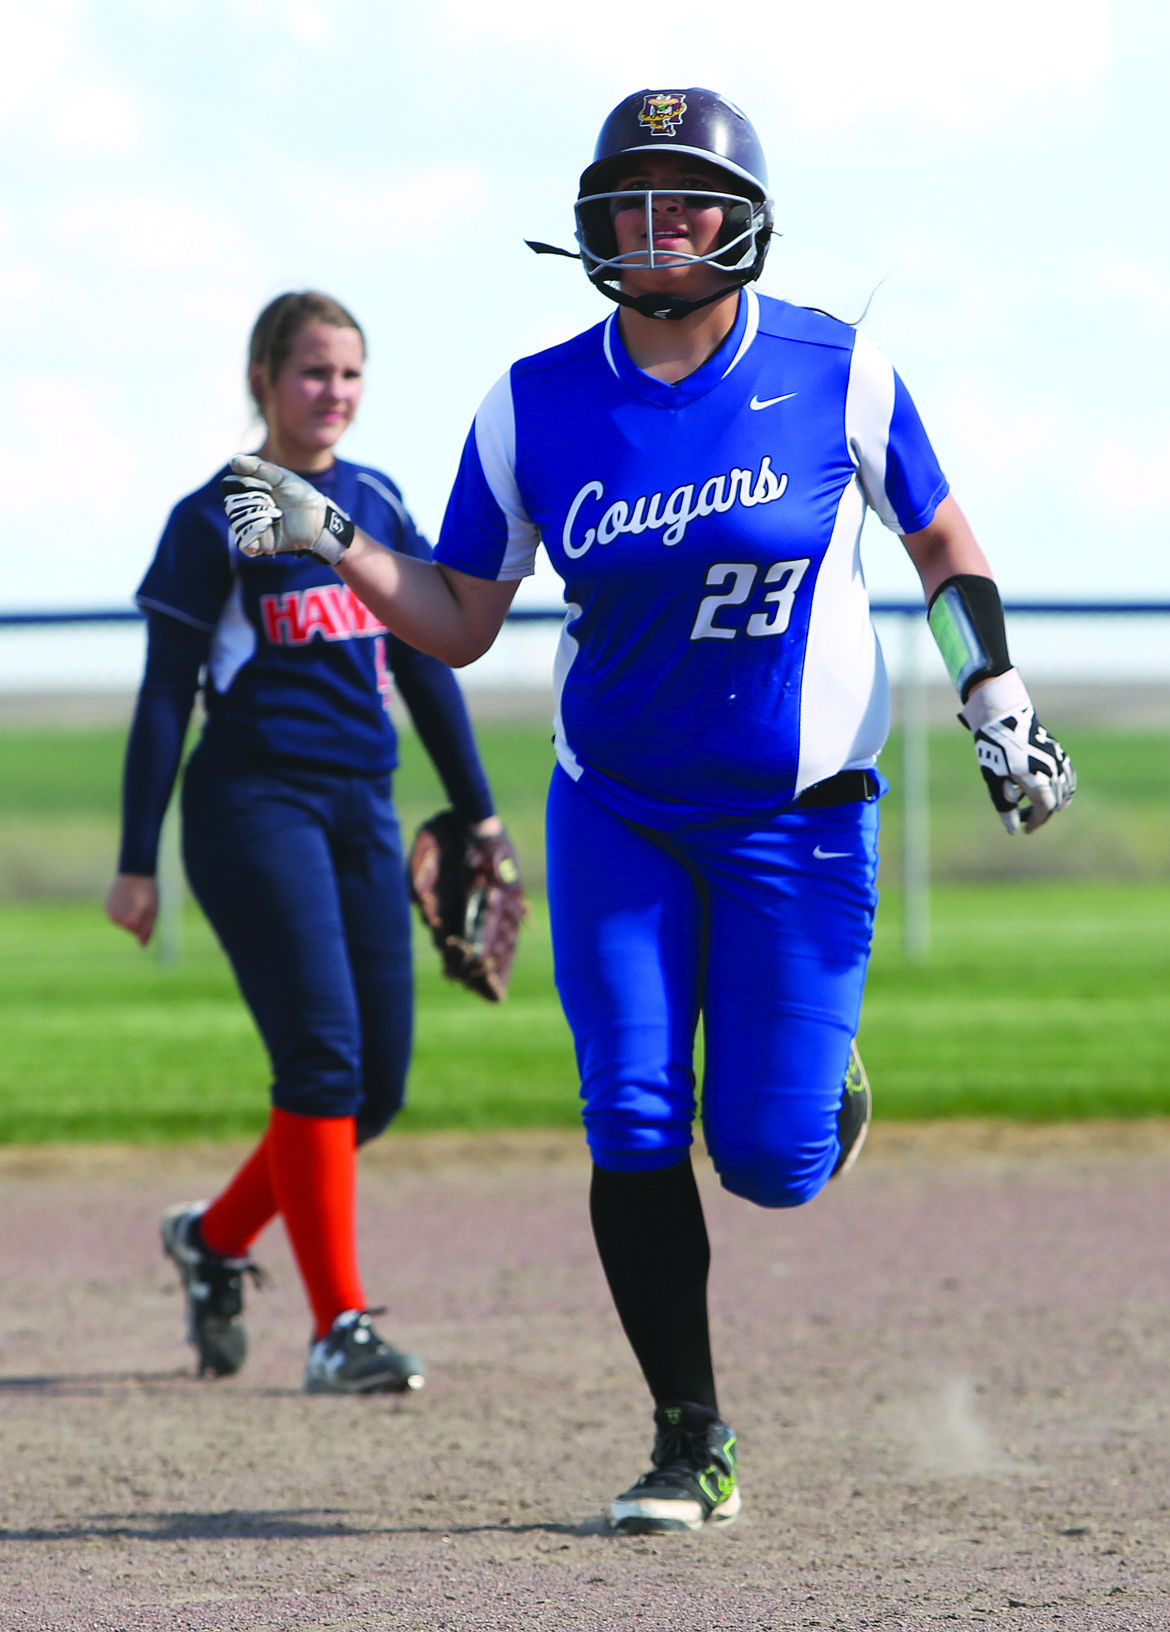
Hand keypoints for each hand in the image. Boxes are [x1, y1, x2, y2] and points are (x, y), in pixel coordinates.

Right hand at [106, 874, 158, 945]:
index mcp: (126, 921)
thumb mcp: (152, 911)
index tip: (148, 908)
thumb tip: (142, 947)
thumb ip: (147, 930)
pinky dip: (124, 908)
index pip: (137, 931)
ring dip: (130, 913)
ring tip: (136, 899)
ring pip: (123, 920)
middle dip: (138, 919)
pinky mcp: (107, 905)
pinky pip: (118, 912)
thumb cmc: (147, 891)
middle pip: (129, 927)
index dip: (145, 920)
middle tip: (143, 903)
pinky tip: (128, 897)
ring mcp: (108, 912)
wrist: (135, 870)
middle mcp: (114, 919)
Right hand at [222, 455, 353, 564]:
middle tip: (273, 502)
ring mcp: (252, 527)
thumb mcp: (281, 477)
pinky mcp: (259, 545)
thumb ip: (259, 467)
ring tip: (276, 515)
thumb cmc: (300, 495)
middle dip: (253, 500)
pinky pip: (243, 542)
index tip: (265, 485)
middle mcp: (247, 509)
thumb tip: (234, 461)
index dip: (245, 484)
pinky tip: (268, 524)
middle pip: (231, 504)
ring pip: (236, 522)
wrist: (318, 518)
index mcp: (249, 491)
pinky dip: (253, 532)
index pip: (230, 486)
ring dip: (257, 515)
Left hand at [960, 670, 1075, 834]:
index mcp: (1037, 779)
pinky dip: (1061, 787)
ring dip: (1052, 801)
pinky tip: (1047, 789)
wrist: (1003, 716)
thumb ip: (1005, 805)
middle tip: (1021, 817)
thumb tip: (1012, 829)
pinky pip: (1067, 775)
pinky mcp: (1058, 752)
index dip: (1035, 822)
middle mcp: (1052, 770)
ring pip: (1065, 790)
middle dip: (1039, 813)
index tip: (1025, 830)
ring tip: (1033, 805)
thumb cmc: (994, 749)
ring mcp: (1058, 760)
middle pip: (1054, 802)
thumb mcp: (994, 780)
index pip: (1044, 809)